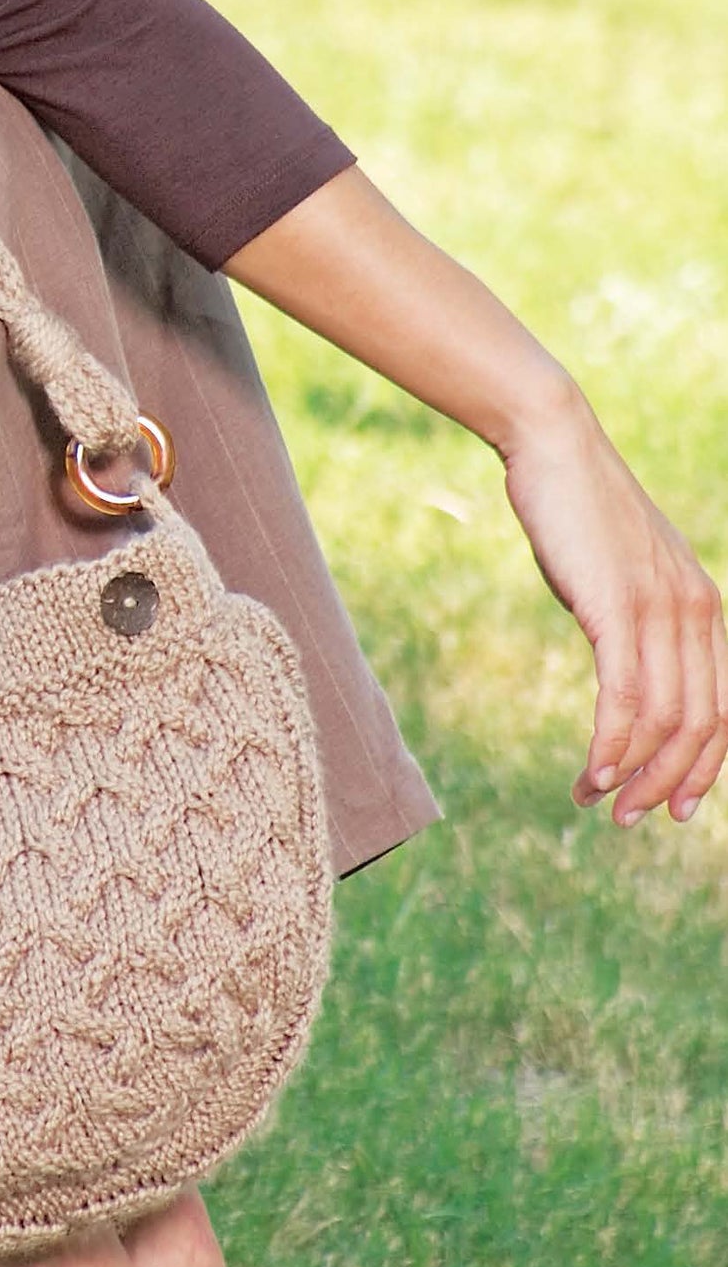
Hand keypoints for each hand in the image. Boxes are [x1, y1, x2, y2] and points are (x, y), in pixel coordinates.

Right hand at [499, 390, 727, 824]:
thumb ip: (638, 619)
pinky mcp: (616, 607)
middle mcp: (697, 613)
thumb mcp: (623, 572)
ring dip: (633, 775)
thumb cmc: (579, 509)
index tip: (678, 808)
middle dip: (669, 784)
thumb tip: (625, 667)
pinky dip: (611, 745)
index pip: (725, 709)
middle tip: (629, 820)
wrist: (555, 446)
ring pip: (665, 721)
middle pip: (701, 726)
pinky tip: (592, 771)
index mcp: (705, 608)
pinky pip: (624, 697)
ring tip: (598, 802)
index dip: (707, 768)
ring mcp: (660, 610)